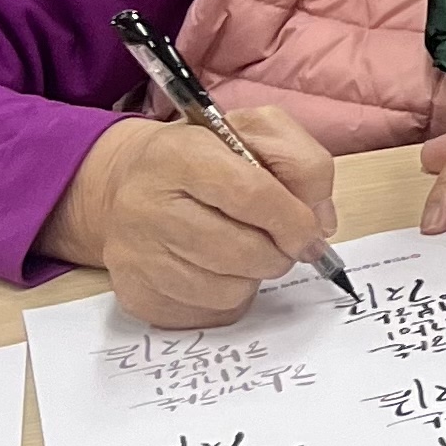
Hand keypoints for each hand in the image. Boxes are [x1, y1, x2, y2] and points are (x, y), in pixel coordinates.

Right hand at [43, 110, 337, 328]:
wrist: (124, 182)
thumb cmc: (206, 154)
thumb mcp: (259, 131)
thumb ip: (304, 165)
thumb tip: (321, 224)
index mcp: (184, 154)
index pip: (252, 194)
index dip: (293, 220)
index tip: (312, 232)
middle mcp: (149, 206)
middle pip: (240, 250)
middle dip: (280, 253)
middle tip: (285, 244)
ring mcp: (137, 255)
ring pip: (225, 290)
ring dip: (255, 276)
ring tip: (249, 251)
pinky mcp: (135, 294)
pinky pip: (204, 314)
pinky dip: (227, 297)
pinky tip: (221, 270)